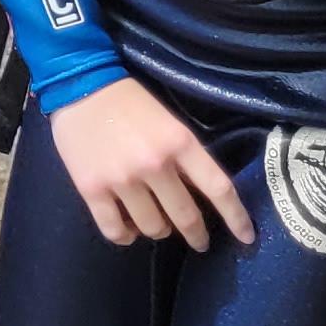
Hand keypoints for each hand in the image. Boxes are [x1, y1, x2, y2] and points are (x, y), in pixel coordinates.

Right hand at [46, 76, 253, 250]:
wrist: (79, 84)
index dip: (236, 218)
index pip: (219, 188)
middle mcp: (154, 165)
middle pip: (186, 217)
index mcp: (179, 142)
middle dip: (197, 235)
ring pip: (153, 228)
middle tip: (199, 241)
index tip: (247, 237)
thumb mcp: (169, 122)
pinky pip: (116, 230)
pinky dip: (126, 237)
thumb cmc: (129, 101)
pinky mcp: (92, 189)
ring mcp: (122, 179)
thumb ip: (185, 156)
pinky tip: (129, 230)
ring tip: (156, 224)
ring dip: (160, 231)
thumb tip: (200, 195)